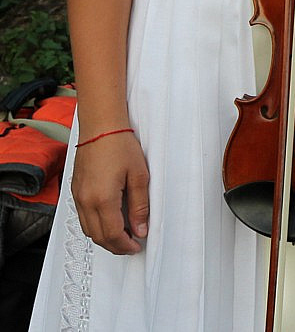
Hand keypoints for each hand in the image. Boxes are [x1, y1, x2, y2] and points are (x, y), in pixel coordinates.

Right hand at [72, 130, 149, 254]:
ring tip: (123, 235)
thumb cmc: (120, 146)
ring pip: (88, 230)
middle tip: (131, 244)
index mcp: (103, 199)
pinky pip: (82, 218)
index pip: (113, 234)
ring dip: (104, 238)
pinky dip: (95, 226)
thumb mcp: (139, 176)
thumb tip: (141, 228)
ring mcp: (77, 197)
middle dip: (115, 246)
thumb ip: (140, 206)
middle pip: (98, 236)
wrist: (101, 128)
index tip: (137, 246)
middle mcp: (86, 202)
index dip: (126, 245)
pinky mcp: (74, 192)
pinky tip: (108, 221)